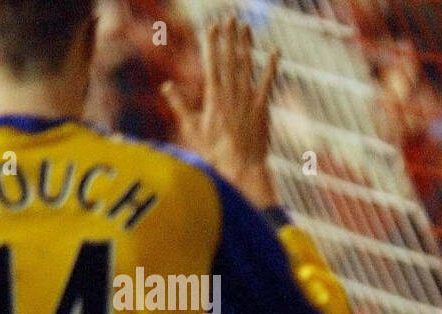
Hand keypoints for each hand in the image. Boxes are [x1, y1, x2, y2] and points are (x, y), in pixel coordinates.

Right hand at [161, 16, 281, 206]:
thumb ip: (180, 105)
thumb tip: (167, 86)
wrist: (242, 168)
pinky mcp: (263, 108)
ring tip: (246, 27)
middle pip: (230, 59)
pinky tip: (274, 52)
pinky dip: (271, 67)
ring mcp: (248, 100)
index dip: (212, 43)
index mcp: (214, 97)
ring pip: (247, 67)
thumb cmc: (215, 152)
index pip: (212, 63)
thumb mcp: (192, 128)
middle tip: (230, 18)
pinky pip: (268, 83)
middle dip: (230, 37)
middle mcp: (232, 94)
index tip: (212, 26)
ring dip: (247, 45)